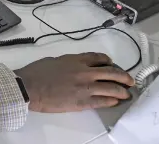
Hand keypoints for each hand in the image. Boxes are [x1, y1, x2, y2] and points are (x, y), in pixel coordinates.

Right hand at [14, 52, 133, 112]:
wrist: (29, 87)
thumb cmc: (36, 72)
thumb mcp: (53, 61)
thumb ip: (66, 63)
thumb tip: (71, 67)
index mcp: (75, 60)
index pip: (98, 58)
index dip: (108, 61)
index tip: (112, 64)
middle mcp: (84, 71)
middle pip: (111, 72)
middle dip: (123, 76)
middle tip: (129, 80)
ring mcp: (85, 87)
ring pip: (111, 87)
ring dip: (121, 90)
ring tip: (127, 93)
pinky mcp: (82, 102)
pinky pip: (102, 101)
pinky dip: (111, 101)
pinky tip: (115, 102)